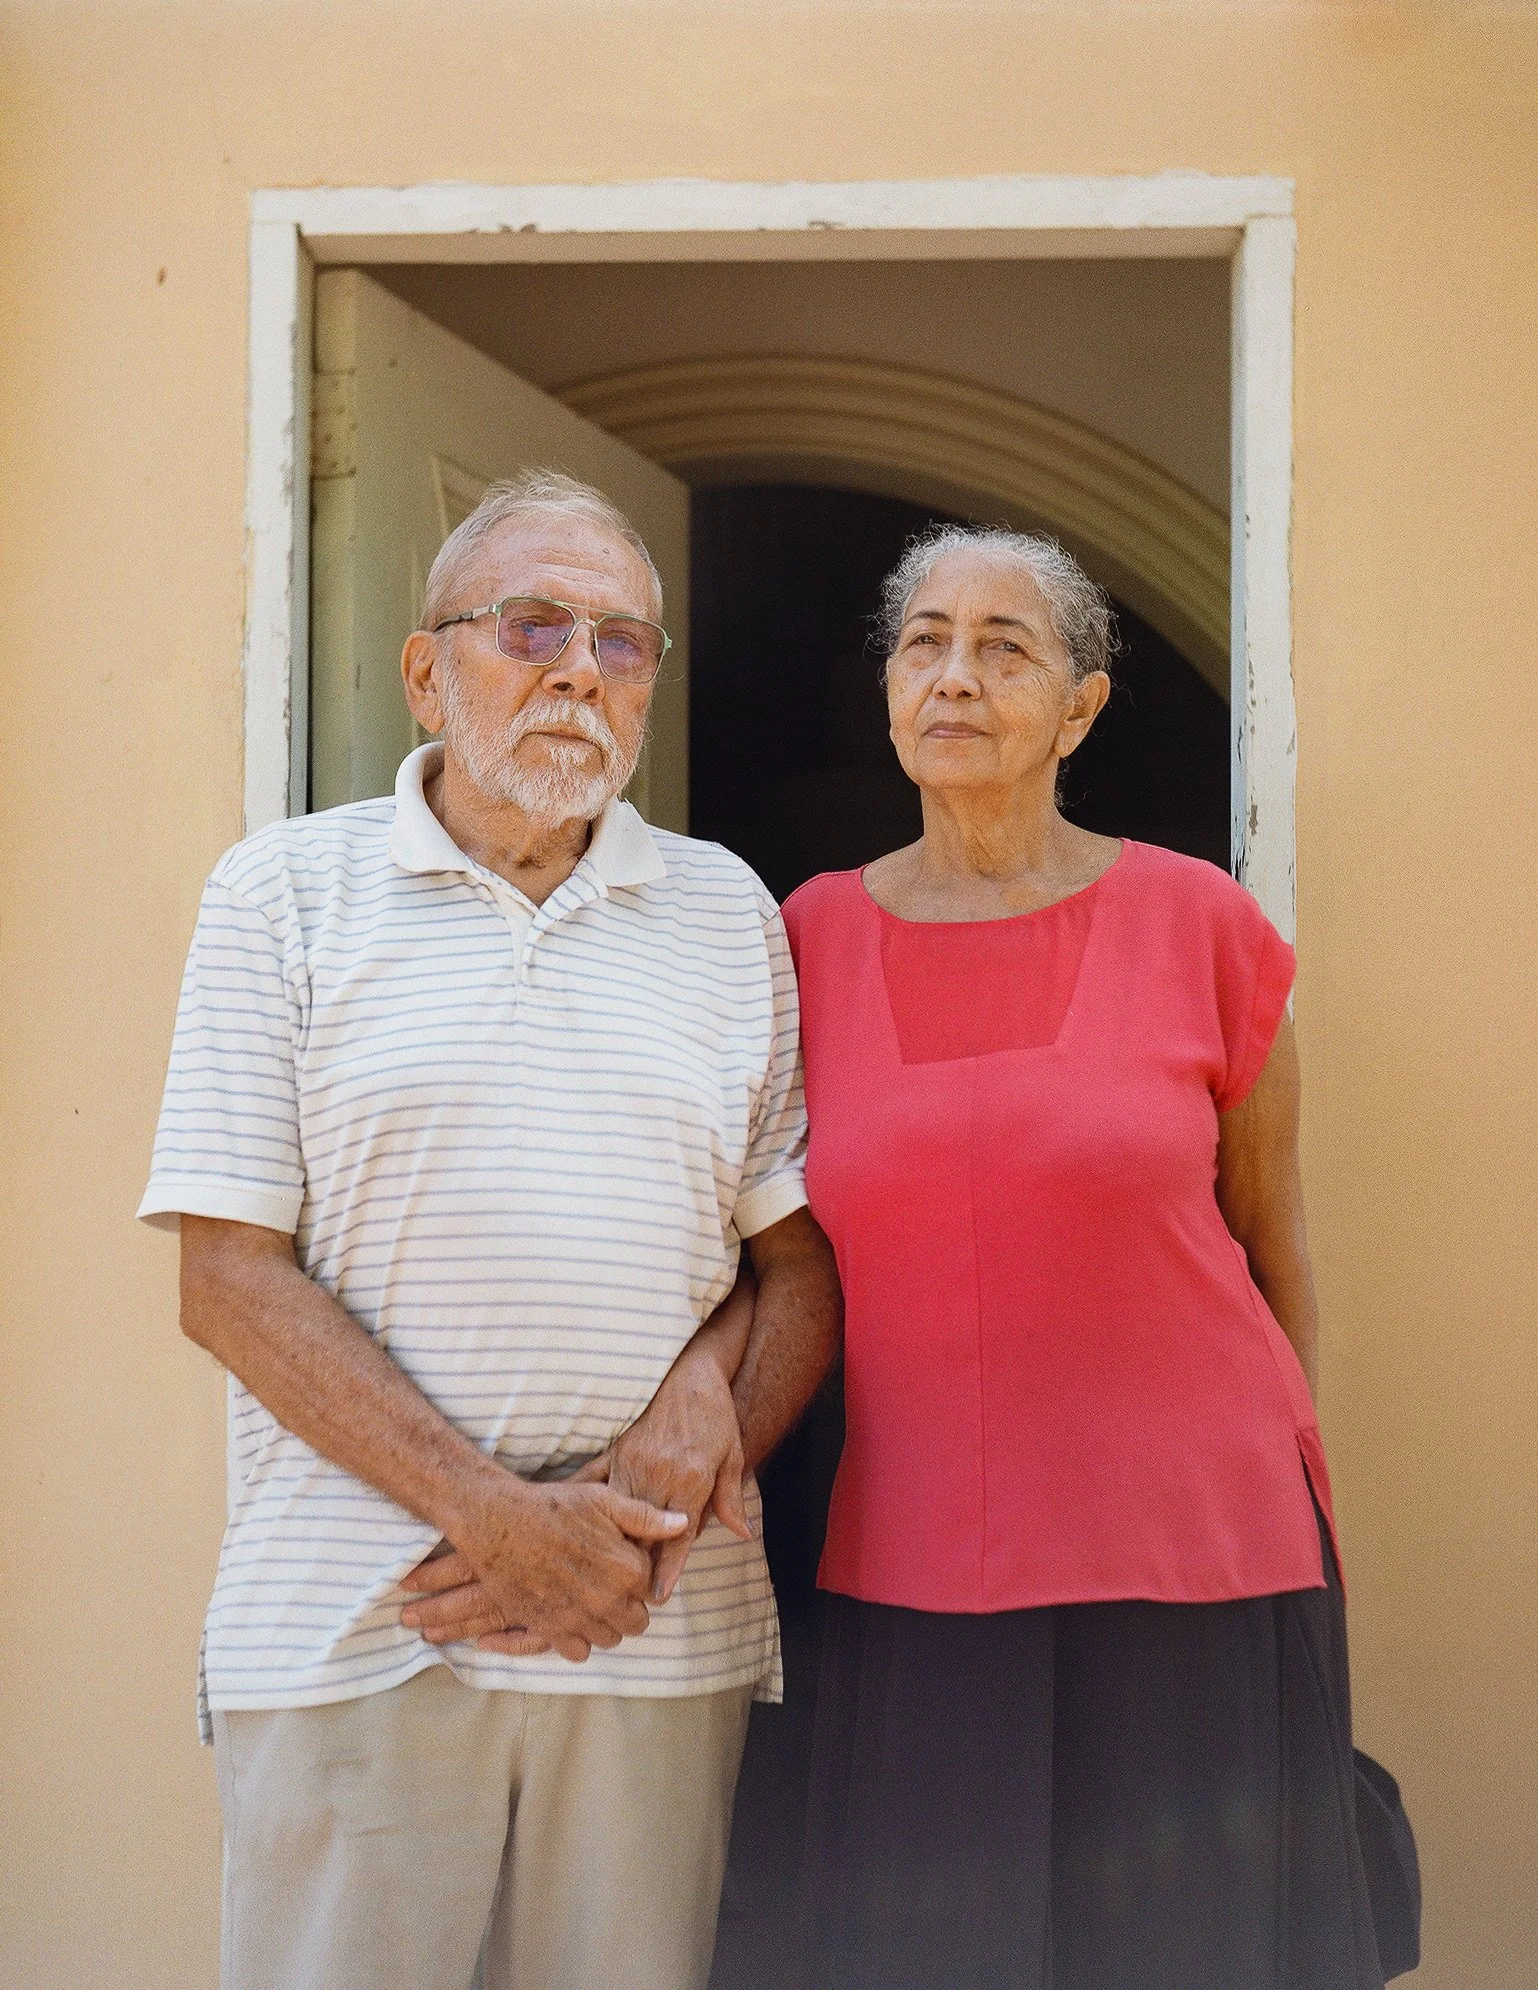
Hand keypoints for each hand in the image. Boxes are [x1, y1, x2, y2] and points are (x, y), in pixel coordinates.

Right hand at [400, 1477, 687, 1662]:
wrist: (497, 1521)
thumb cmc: (552, 1505)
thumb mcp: (604, 1499)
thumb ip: (646, 1517)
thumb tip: (684, 1524)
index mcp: (625, 1567)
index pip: (651, 1587)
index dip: (639, 1575)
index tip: (625, 1564)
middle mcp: (606, 1599)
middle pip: (636, 1622)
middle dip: (629, 1606)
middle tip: (611, 1586)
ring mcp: (578, 1618)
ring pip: (610, 1639)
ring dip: (606, 1624)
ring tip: (591, 1600)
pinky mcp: (550, 1629)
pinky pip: (578, 1652)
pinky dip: (579, 1639)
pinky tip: (572, 1616)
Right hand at [578, 1338, 752, 1605]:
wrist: (689, 1371)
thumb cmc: (714, 1414)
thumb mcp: (732, 1454)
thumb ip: (731, 1497)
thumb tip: (742, 1533)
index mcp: (691, 1478)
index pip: (678, 1533)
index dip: (669, 1567)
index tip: (659, 1595)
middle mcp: (659, 1474)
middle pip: (646, 1531)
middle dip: (638, 1566)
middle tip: (630, 1599)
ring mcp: (633, 1462)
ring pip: (620, 1515)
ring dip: (615, 1545)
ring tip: (604, 1577)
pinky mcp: (617, 1450)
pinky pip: (599, 1484)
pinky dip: (592, 1508)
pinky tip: (575, 1528)